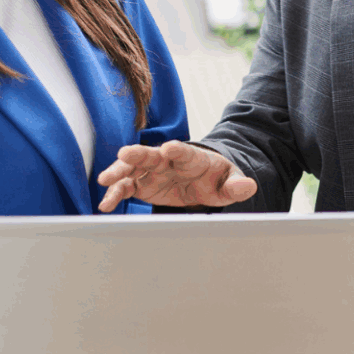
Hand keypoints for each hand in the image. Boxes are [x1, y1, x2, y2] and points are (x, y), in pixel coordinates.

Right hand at [95, 141, 257, 211]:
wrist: (204, 179)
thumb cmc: (217, 177)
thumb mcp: (230, 181)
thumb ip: (237, 185)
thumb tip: (249, 186)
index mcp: (191, 157)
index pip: (184, 151)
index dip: (177, 150)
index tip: (169, 148)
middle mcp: (167, 160)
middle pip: (152, 154)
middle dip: (139, 154)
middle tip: (125, 154)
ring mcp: (152, 170)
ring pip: (133, 169)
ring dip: (119, 173)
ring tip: (105, 181)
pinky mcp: (143, 184)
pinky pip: (127, 187)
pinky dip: (116, 194)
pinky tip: (105, 204)